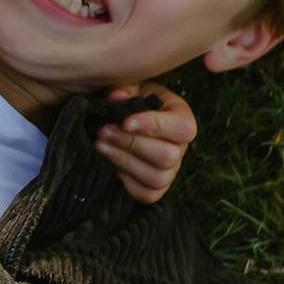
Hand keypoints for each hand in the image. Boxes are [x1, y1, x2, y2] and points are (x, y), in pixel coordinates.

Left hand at [95, 82, 196, 205]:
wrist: (118, 121)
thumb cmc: (128, 102)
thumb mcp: (129, 88)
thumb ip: (124, 90)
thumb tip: (116, 97)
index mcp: (182, 119)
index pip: (183, 128)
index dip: (154, 126)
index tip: (125, 121)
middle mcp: (181, 149)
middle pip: (167, 156)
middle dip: (131, 144)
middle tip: (103, 131)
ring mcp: (169, 172)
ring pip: (157, 177)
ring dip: (124, 162)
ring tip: (100, 146)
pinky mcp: (154, 190)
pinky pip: (146, 194)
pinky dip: (124, 182)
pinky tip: (105, 164)